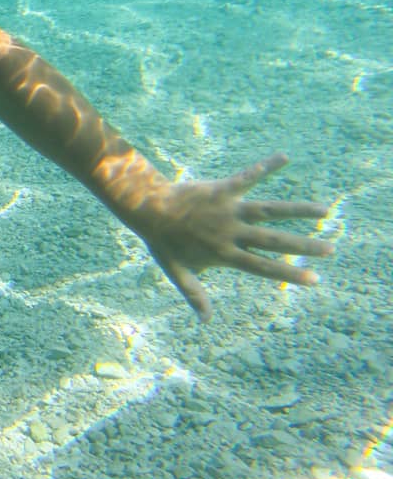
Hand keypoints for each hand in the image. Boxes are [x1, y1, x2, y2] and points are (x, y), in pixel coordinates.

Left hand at [128, 153, 333, 320]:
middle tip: (331, 249)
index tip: (315, 279)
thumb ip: (195, 294)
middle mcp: (231, 231)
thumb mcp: (178, 271)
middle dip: (304, 246)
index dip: (289, 273)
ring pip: (269, 209)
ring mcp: (229, 209)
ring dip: (297, 209)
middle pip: (273, 240)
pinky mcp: (223, 189)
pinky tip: (285, 157)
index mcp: (224, 253)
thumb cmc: (163, 241)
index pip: (263, 267)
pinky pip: (248, 176)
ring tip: (324, 210)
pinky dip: (265, 166)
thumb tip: (205, 322)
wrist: (147, 208)